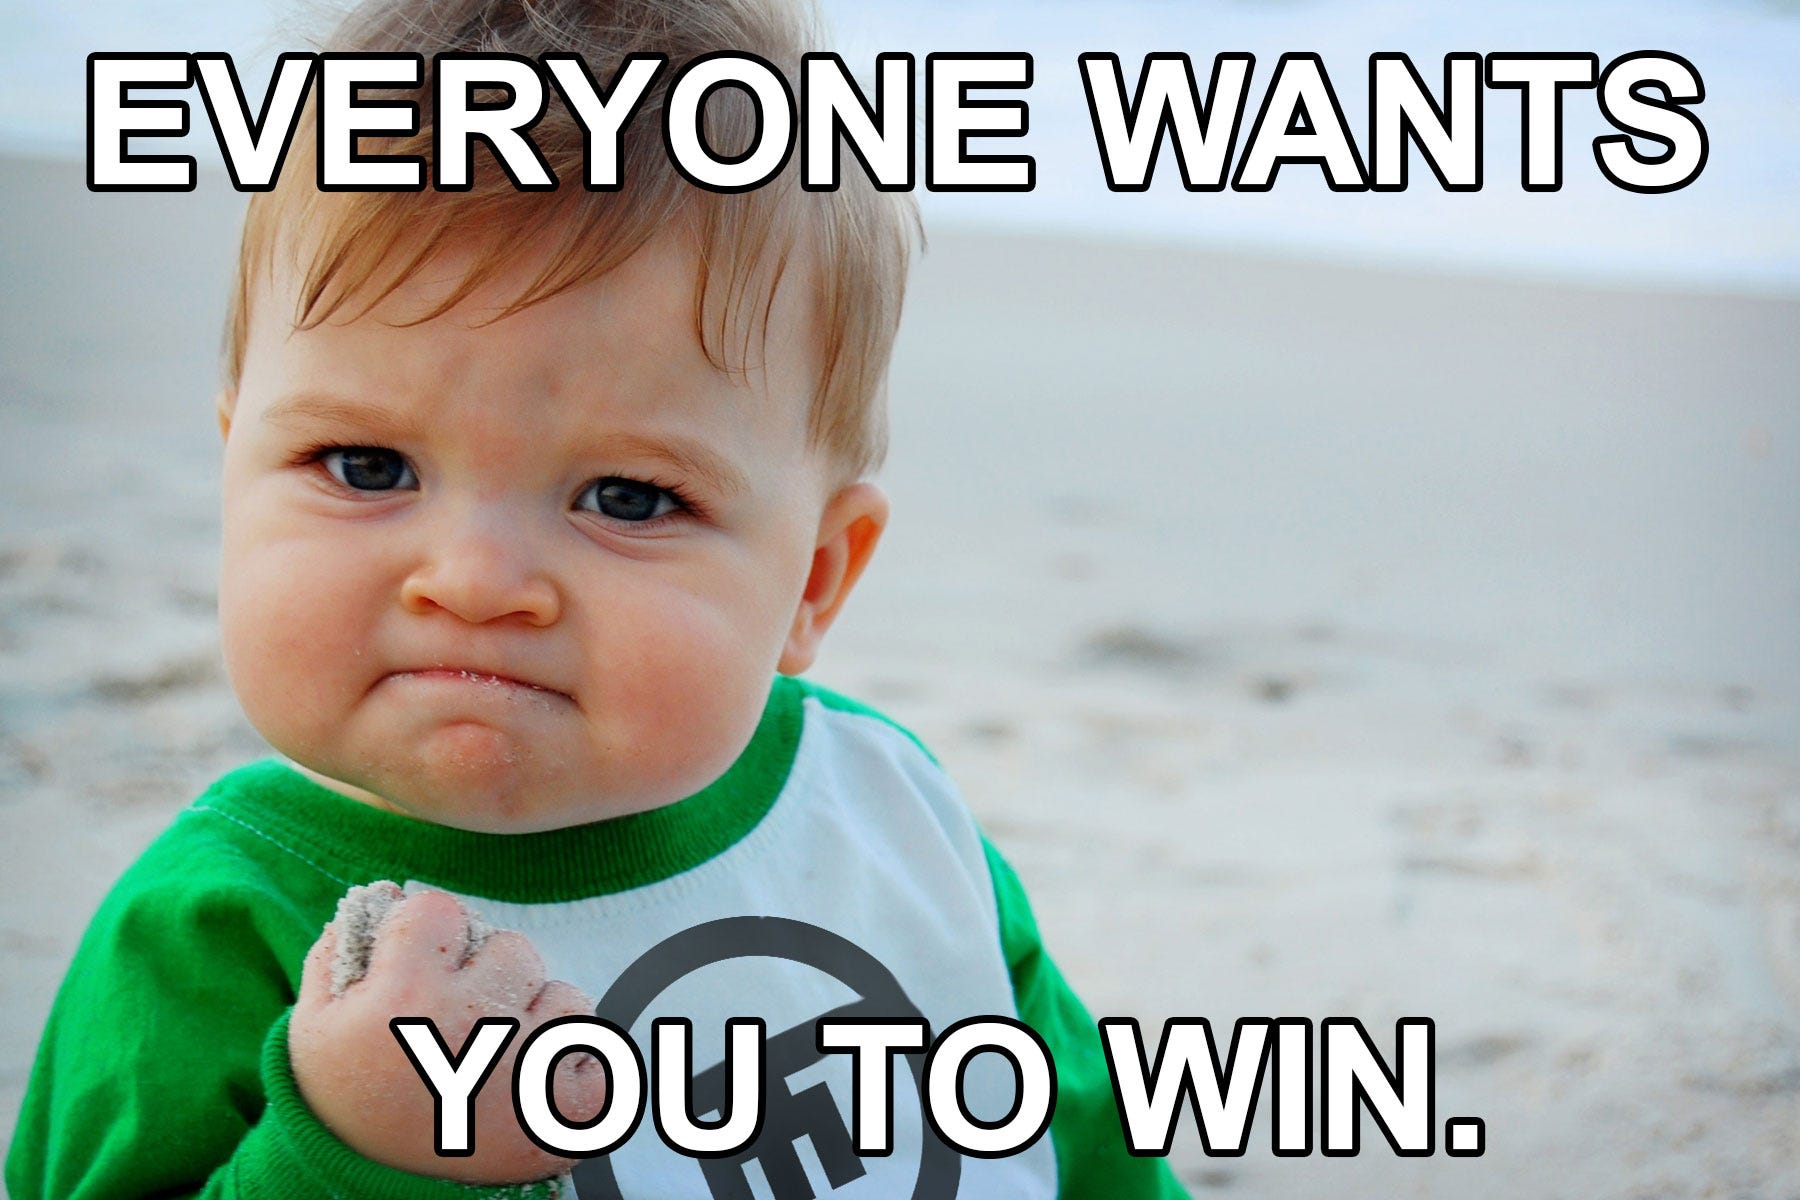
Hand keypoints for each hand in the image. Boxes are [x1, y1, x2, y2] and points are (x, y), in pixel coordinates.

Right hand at [290, 887, 604, 1183]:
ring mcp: (526, 1067)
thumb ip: (344, 946)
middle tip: (458, 1021)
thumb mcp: (315, 1021)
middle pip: (514, 948)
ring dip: (536, 1017)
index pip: (442, 908)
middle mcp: (471, 1025)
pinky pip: (595, 1046)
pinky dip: (573, 1060)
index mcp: (404, 998)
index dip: (428, 936)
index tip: (417, 969)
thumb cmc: (344, 1094)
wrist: (368, 1188)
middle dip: (489, 975)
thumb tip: (388, 889)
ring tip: (496, 1057)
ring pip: (563, 996)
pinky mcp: (566, 1109)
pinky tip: (530, 1083)